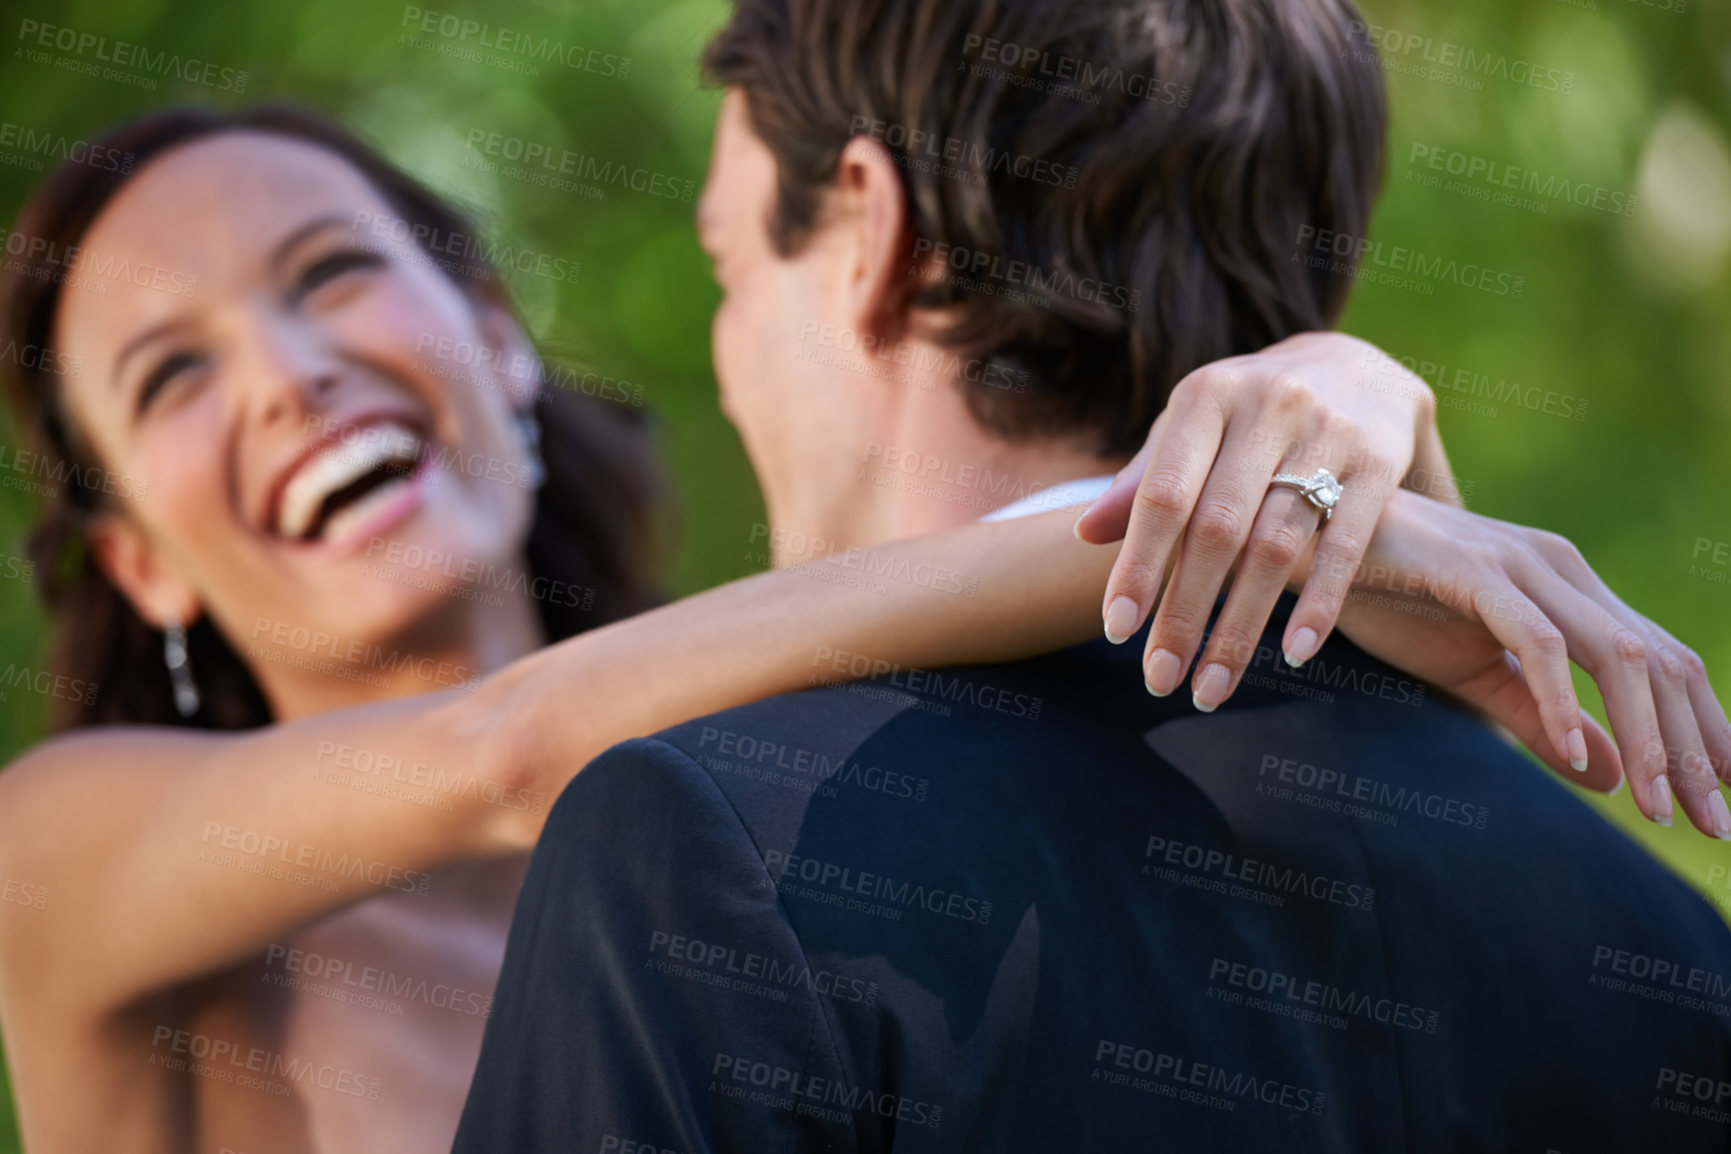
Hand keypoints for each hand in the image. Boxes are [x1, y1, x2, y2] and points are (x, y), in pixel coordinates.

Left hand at [1075, 331, 1450, 707]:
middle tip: (1159, 677)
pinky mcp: (1379, 462)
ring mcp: (1328, 433)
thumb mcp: (1193, 428)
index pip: (1164, 494)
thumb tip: (1085, 535)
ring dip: (1241, 627)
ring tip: (1211, 685)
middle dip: (1184, 611)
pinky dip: (1319, 604)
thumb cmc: (1246, 414)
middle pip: (1216, 530)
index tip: (1117, 629)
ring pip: (1276, 547)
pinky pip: (1344, 545)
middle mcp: (1266, 407)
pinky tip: (1295, 655)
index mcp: (1206, 396)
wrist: (1357, 366)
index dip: (1140, 564)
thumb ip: (1145, 479)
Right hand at [1334, 491, 1730, 837]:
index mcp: (1571, 588)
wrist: (1307, 541)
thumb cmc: (1387, 597)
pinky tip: (1574, 752)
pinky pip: (1536, 640)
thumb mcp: (1474, 672)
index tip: (1724, 802)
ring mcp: (1521, 564)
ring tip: (1657, 805)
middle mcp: (1562, 568)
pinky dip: (1561, 699)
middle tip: (1714, 826)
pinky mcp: (1473, 570)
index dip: (1703, 732)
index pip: (1663, 663)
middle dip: (1692, 749)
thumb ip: (1540, 718)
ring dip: (1647, 736)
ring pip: (1615, 653)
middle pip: (1658, 662)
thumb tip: (1611, 777)